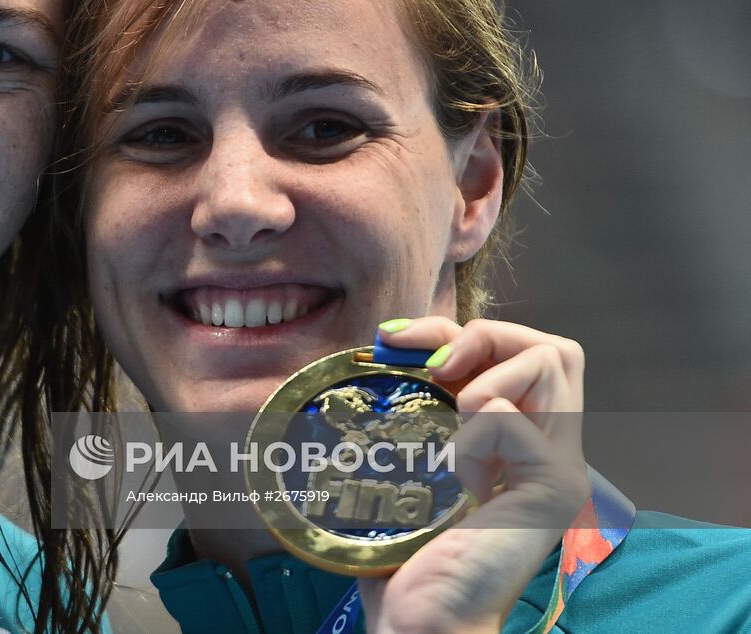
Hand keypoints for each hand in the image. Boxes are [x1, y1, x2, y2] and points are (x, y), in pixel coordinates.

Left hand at [356, 317, 590, 633]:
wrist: (419, 623)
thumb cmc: (403, 555)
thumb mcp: (404, 465)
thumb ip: (409, 412)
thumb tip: (376, 351)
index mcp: (518, 443)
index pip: (518, 353)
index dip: (456, 330)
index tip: (394, 341)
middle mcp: (549, 451)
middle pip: (554, 347)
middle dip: (487, 333)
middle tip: (433, 367)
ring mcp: (557, 469)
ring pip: (555, 360)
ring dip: (487, 372)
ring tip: (454, 419)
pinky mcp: (551, 488)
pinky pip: (513, 417)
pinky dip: (474, 430)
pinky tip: (460, 478)